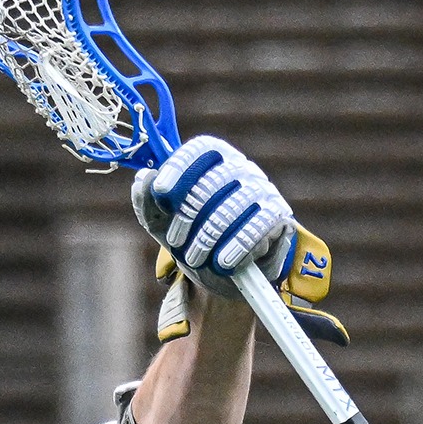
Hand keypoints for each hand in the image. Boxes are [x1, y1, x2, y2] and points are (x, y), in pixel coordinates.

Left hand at [132, 135, 294, 296]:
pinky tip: (223, 262)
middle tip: (175, 241)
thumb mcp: (161, 223)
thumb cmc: (189, 238)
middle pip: (215, 180)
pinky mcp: (278, 215)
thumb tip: (144, 178)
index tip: (161, 191)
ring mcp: (262, 190)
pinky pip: (260, 224)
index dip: (180, 166)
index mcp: (212, 161)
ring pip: (235, 205)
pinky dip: (238, 245)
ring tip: (194, 258)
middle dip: (189, 214)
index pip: (201, 149)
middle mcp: (240, 168)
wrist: (221, 274)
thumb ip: (148, 201)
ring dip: (209, 236)